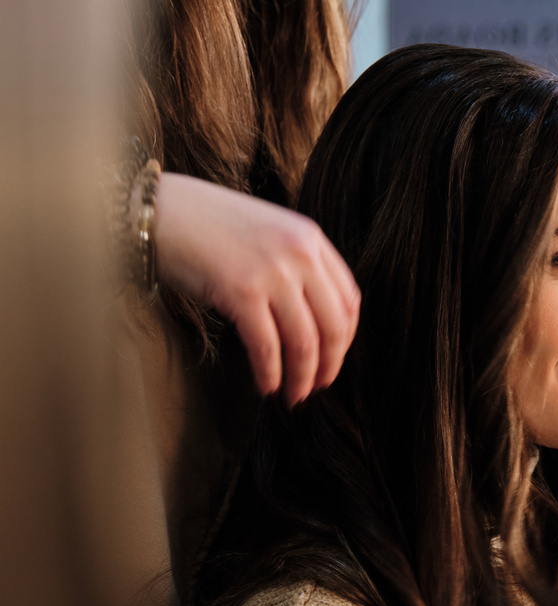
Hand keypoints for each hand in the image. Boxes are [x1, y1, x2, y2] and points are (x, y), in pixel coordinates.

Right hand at [152, 172, 359, 404]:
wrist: (159, 210)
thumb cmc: (208, 226)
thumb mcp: (269, 233)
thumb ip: (297, 265)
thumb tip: (314, 319)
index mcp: (311, 238)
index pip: (349, 299)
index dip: (345, 337)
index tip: (333, 357)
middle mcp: (300, 254)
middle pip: (334, 325)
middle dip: (329, 364)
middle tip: (318, 386)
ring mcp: (273, 272)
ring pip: (304, 342)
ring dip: (301, 377)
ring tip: (294, 395)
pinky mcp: (241, 292)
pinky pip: (267, 346)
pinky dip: (270, 373)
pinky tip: (267, 386)